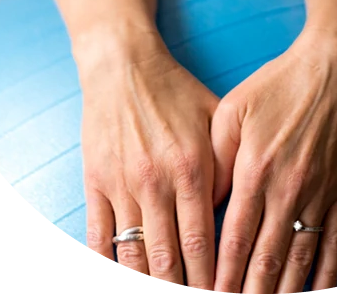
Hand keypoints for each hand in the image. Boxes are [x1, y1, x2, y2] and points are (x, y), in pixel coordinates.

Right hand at [79, 35, 219, 286]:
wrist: (123, 65)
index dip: (211, 277)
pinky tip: (124, 275)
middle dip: (182, 289)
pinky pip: (99, 236)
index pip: (201, 240)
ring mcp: (121, 184)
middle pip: (167, 257)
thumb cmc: (174, 90)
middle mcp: (155, 181)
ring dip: (149, 283)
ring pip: (133, 255)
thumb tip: (242, 207)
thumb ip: (230, 160)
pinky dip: (109, 263)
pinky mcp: (94, 181)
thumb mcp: (215, 116)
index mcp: (190, 166)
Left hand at [210, 28, 336, 293]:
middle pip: (267, 258)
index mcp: (256, 169)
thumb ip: (217, 158)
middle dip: (249, 293)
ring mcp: (320, 192)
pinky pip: (335, 242)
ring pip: (300, 258)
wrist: (334, 66)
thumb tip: (206, 202)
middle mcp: (288, 188)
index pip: (235, 238)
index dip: (222, 275)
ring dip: (284, 292)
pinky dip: (327, 275)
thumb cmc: (279, 83)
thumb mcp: (233, 109)